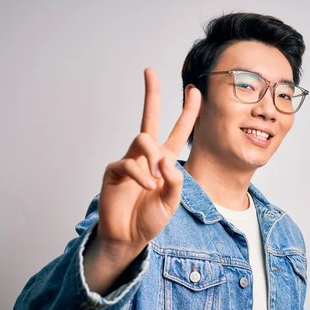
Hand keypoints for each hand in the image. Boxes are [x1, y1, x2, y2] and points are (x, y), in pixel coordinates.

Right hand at [96, 68, 201, 257]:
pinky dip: (141, 175)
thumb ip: (175, 180)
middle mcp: (147, 156)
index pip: (179, 131)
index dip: (188, 112)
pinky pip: (129, 162)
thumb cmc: (149, 219)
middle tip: (149, 71)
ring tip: (155, 181)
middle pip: (150, 118)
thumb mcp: (172, 201)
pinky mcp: (115, 170)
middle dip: (151, 94)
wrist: (128, 237)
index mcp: (165, 161)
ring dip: (153, 157)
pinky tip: (147, 187)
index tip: (194, 91)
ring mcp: (130, 161)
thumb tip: (165, 161)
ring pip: (143, 138)